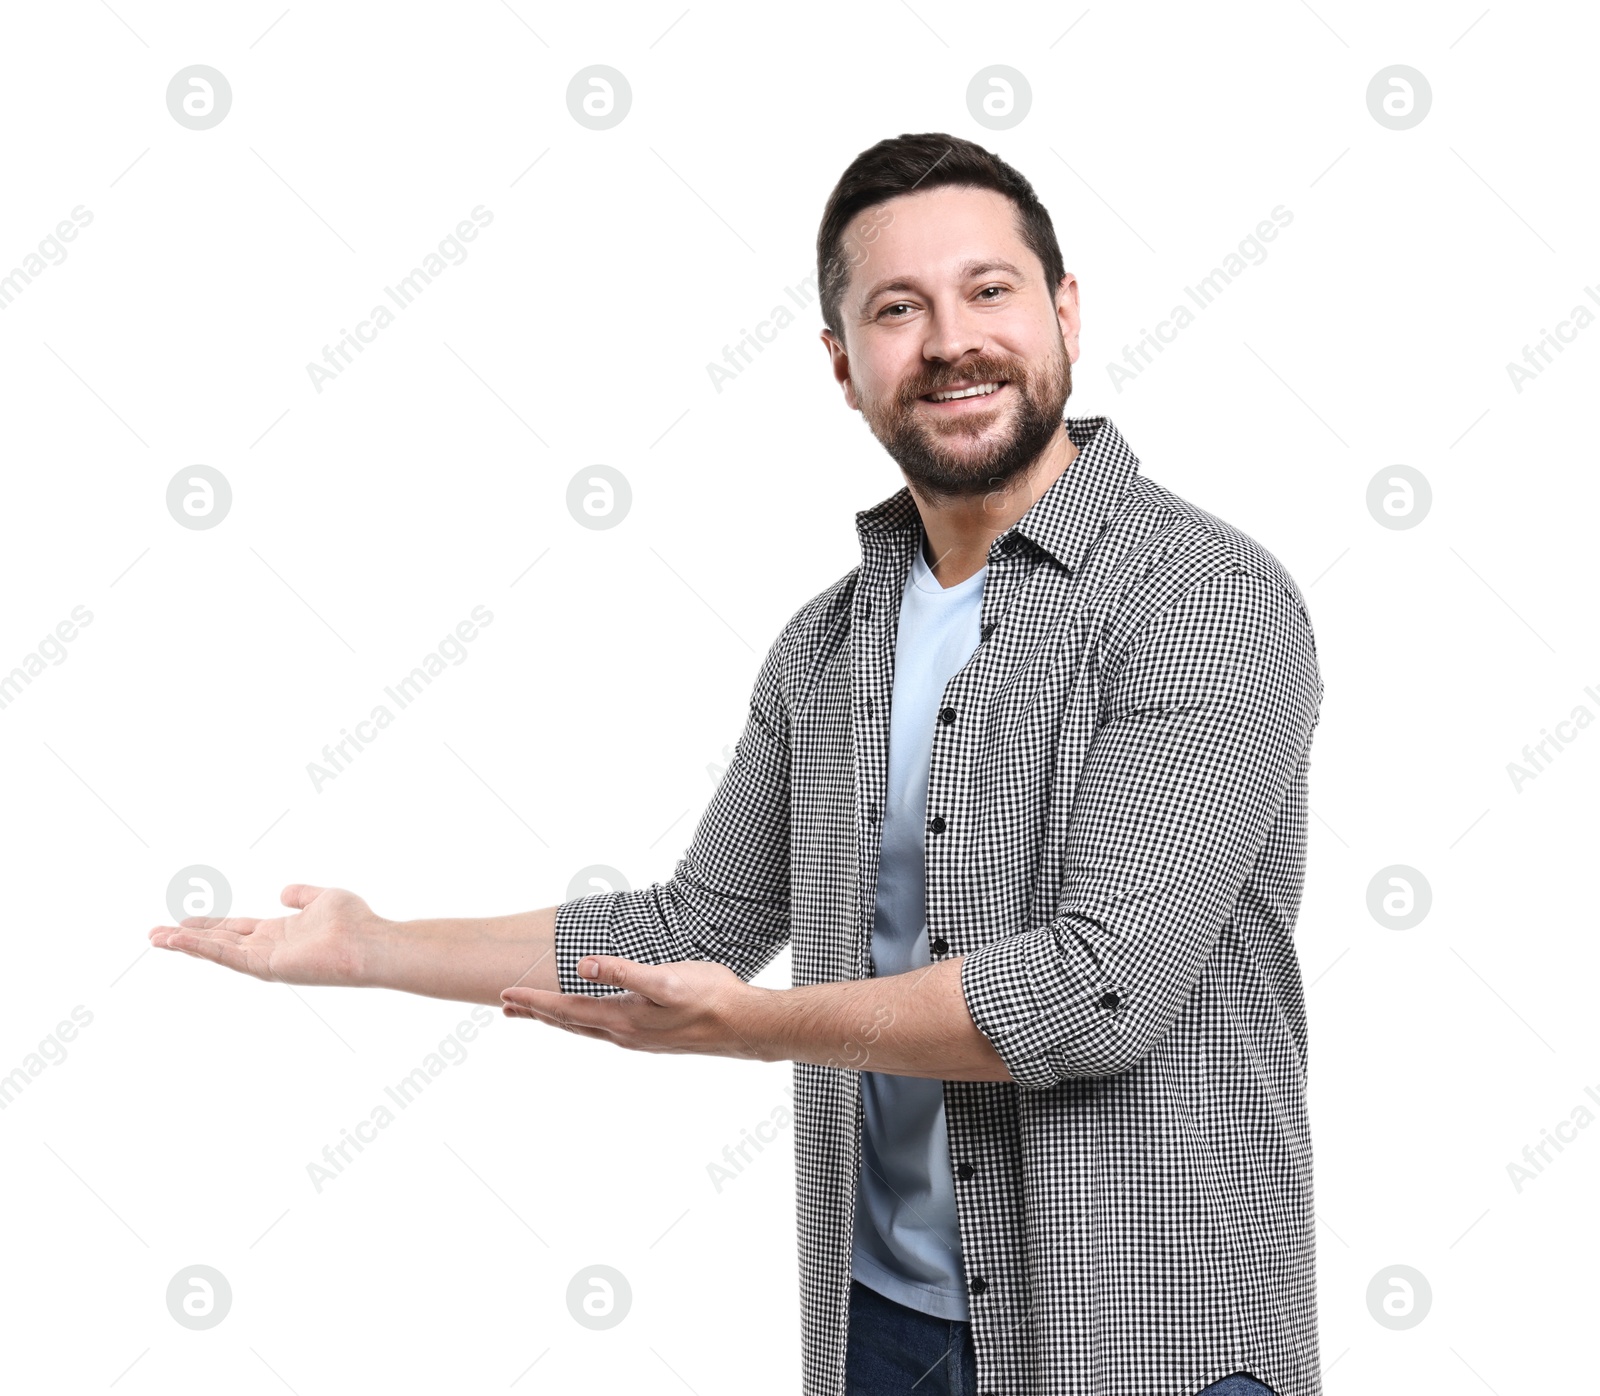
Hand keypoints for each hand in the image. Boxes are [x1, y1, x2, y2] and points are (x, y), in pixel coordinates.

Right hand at [148, 883, 386, 986]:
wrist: (371, 942)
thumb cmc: (356, 922)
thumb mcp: (323, 898)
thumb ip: (301, 895)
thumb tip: (283, 892)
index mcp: (278, 933)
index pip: (235, 929)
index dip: (208, 925)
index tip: (179, 922)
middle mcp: (268, 949)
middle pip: (218, 943)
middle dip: (186, 939)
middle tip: (153, 935)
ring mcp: (266, 960)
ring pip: (216, 952)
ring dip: (186, 946)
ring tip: (156, 939)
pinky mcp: (267, 967)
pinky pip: (227, 957)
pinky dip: (202, 949)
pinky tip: (179, 942)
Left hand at [501, 956, 773, 1062]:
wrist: (746, 1026)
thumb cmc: (710, 998)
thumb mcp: (665, 979)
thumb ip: (622, 972)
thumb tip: (581, 965)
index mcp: (622, 1020)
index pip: (566, 1010)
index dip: (534, 1000)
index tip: (505, 993)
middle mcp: (624, 1034)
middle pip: (569, 1024)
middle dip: (537, 1013)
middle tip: (507, 1007)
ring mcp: (638, 1039)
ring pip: (587, 1028)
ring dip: (559, 1019)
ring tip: (539, 1013)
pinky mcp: (653, 1038)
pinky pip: (605, 1029)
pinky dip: (584, 1021)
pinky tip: (592, 1018)